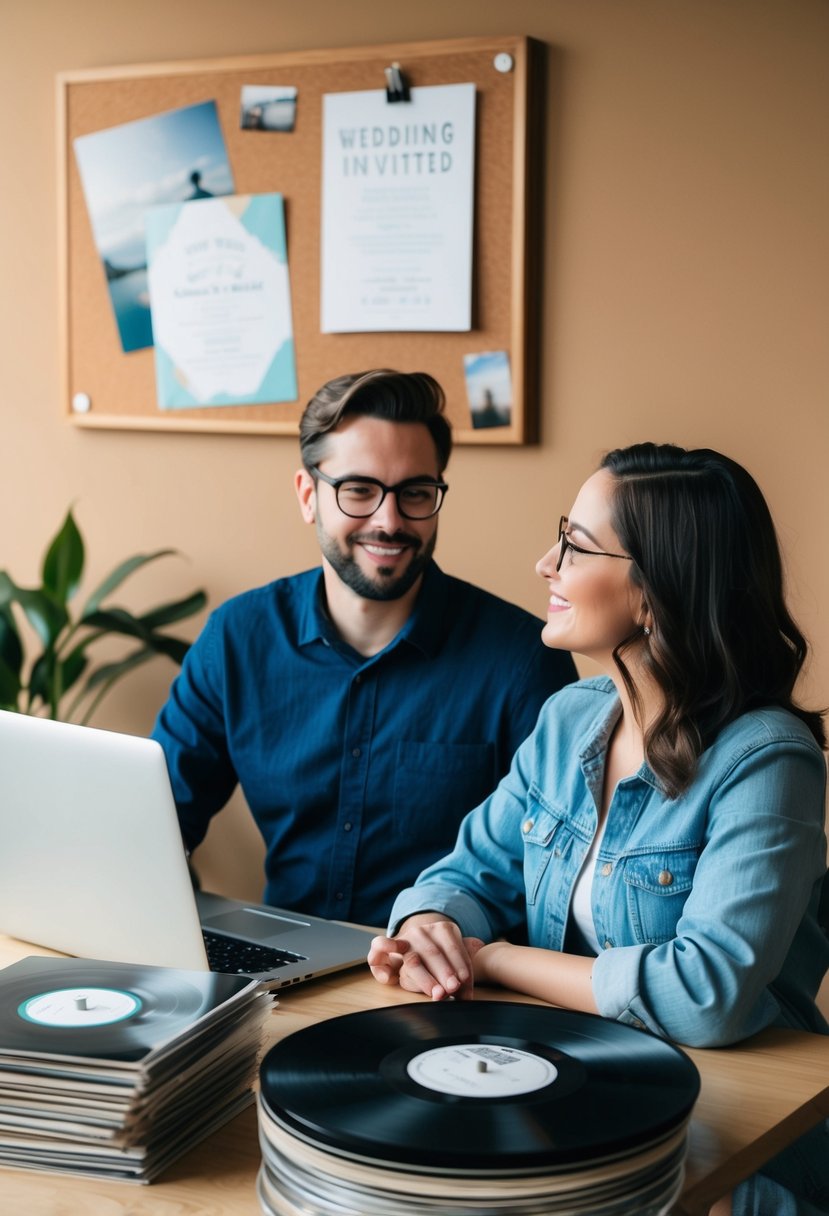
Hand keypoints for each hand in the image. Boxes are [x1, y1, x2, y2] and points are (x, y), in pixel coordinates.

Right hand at [368, 914, 484, 999]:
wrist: (419, 945)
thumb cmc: (442, 957)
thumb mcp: (456, 957)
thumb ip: (465, 968)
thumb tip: (473, 979)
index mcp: (444, 929)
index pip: (454, 947)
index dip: (460, 966)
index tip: (463, 983)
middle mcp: (422, 931)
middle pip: (433, 953)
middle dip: (444, 973)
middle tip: (452, 989)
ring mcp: (404, 938)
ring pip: (412, 959)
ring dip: (424, 978)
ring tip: (436, 993)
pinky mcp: (386, 947)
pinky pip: (380, 949)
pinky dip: (382, 963)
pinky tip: (389, 978)